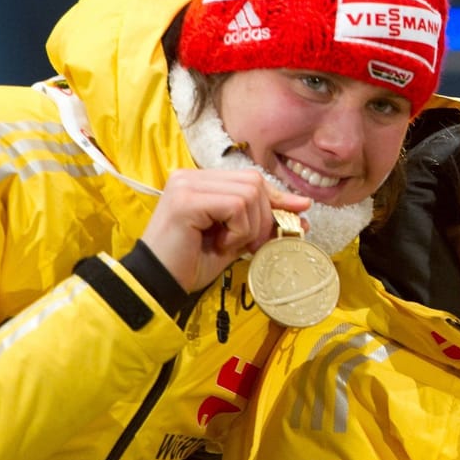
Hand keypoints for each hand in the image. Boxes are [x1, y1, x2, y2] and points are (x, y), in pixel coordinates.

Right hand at [140, 170, 311, 291]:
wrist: (159, 283)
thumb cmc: (192, 263)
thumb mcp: (235, 239)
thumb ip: (260, 221)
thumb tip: (301, 209)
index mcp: (200, 181)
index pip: (251, 180)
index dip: (277, 198)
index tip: (300, 213)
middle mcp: (190, 176)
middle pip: (254, 183)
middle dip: (264, 218)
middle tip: (250, 245)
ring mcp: (186, 185)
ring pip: (248, 194)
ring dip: (249, 227)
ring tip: (228, 244)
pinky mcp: (186, 199)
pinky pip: (236, 206)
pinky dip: (238, 230)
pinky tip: (220, 244)